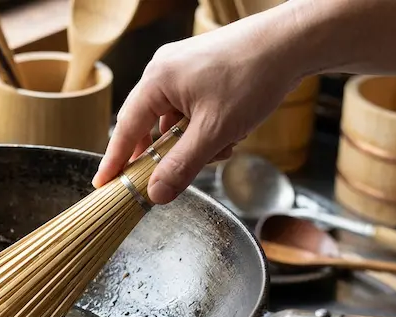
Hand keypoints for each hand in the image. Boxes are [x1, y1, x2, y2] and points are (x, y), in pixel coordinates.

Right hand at [93, 10, 306, 203]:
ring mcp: (184, 68)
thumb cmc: (252, 77)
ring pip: (176, 120)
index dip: (115, 160)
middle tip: (170, 177)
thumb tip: (155, 193)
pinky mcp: (203, 70)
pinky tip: (232, 131)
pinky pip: (192, 108)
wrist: (292, 42)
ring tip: (225, 145)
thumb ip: (181, 165)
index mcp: (157, 80)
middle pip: (150, 124)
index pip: (125, 128)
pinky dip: (207, 126)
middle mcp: (164, 70)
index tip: (103, 184)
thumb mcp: (214, 131)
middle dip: (167, 153)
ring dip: (195, 141)